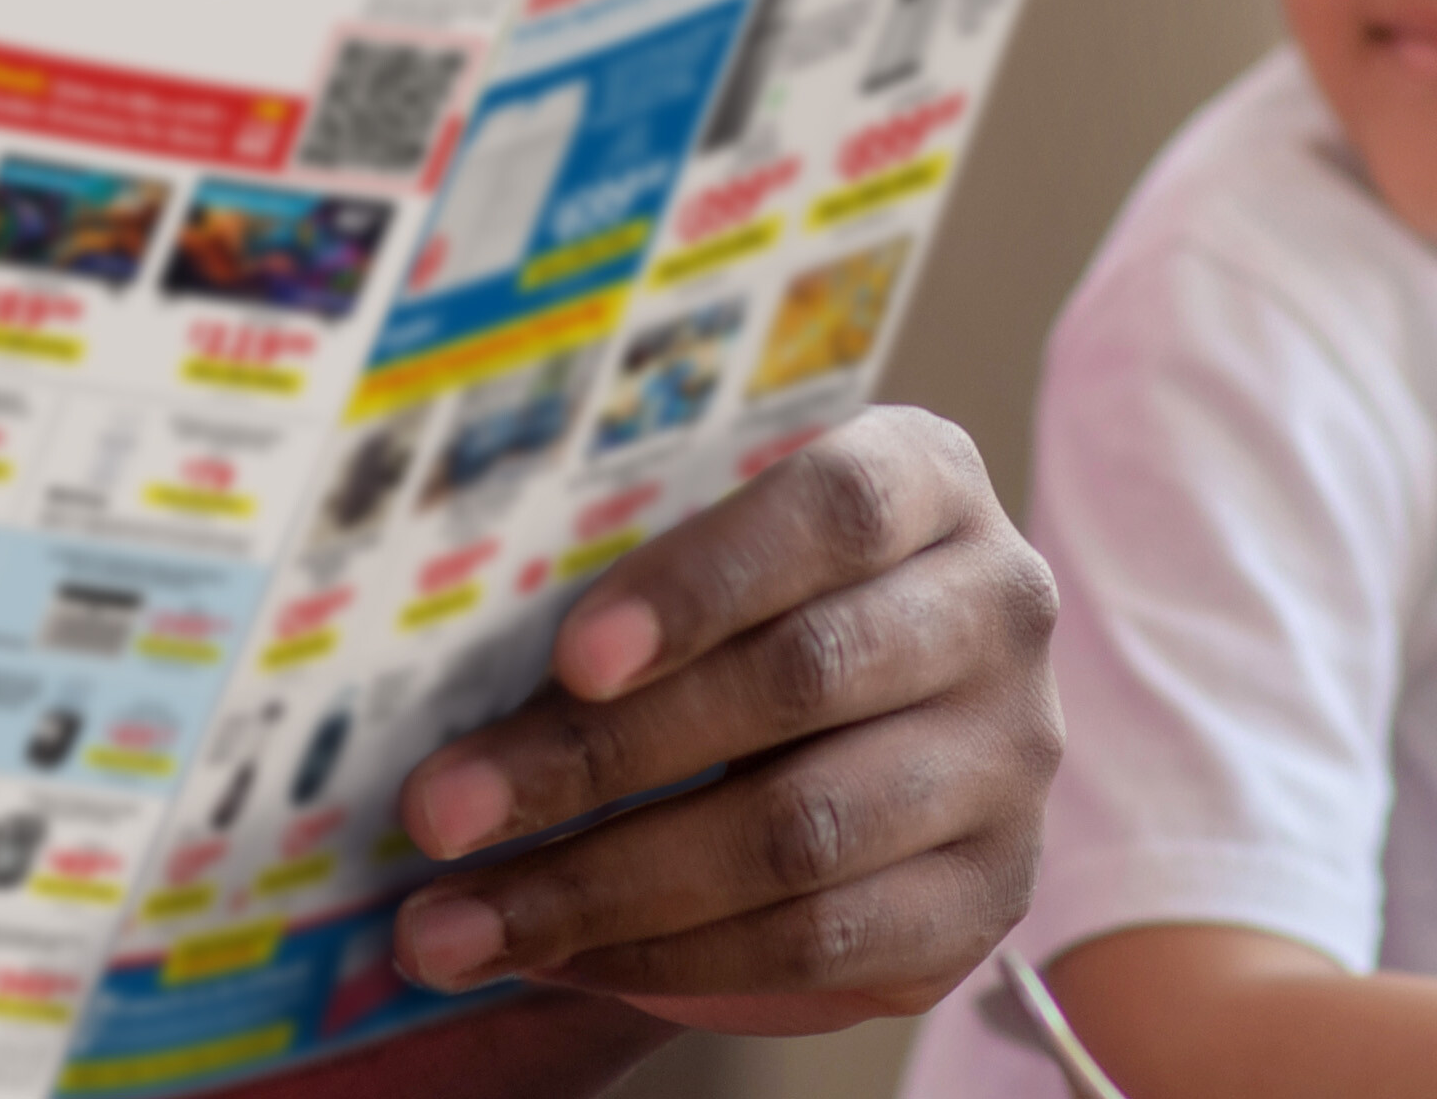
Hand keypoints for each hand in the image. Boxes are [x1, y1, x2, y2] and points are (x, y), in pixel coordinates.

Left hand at [378, 406, 1057, 1036]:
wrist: (903, 706)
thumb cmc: (756, 591)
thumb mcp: (710, 542)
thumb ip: (619, 571)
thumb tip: (429, 664)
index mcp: (924, 478)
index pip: (828, 515)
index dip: (698, 587)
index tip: (570, 657)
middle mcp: (994, 609)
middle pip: (796, 685)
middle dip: (595, 759)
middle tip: (439, 811)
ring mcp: (1007, 761)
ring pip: (798, 834)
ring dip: (602, 888)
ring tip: (455, 925)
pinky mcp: (987, 897)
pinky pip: (820, 943)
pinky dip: (671, 960)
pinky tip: (559, 959)